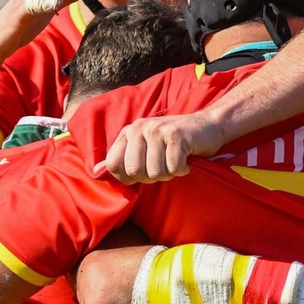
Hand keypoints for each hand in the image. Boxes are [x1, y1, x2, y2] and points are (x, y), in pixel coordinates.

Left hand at [94, 111, 223, 183]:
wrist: (208, 126)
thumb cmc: (175, 143)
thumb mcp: (145, 147)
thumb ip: (122, 158)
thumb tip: (95, 172)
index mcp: (128, 132)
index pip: (113, 164)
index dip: (127, 177)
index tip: (143, 174)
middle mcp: (139, 128)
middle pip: (135, 171)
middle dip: (152, 177)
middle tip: (163, 167)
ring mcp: (157, 130)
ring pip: (155, 172)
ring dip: (169, 174)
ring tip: (175, 162)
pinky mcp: (176, 135)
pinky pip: (173, 168)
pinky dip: (182, 170)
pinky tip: (186, 159)